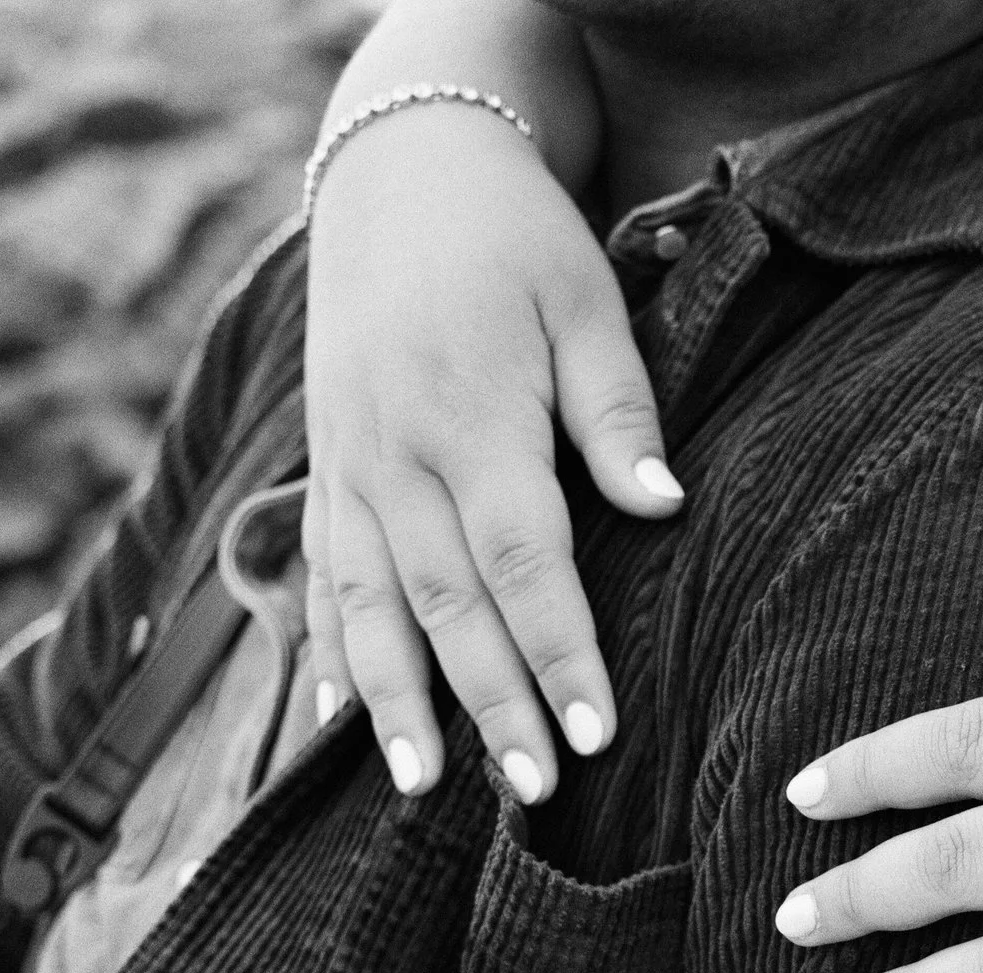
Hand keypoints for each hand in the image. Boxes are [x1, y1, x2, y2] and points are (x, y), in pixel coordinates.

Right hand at [302, 105, 671, 801]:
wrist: (401, 172)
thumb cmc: (517, 244)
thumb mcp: (587, 304)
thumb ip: (618, 415)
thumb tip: (664, 509)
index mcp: (473, 420)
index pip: (524, 564)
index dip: (559, 653)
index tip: (596, 733)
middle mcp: (396, 457)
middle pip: (446, 604)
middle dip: (489, 705)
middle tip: (532, 790)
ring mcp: (348, 466)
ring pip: (365, 604)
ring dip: (392, 701)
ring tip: (418, 785)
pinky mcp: (324, 467)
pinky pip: (318, 574)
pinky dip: (327, 649)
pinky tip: (339, 716)